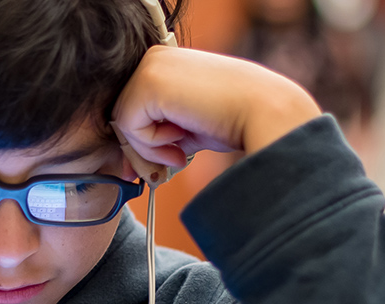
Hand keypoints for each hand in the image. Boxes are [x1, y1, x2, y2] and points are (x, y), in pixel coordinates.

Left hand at [112, 46, 321, 180]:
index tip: (166, 158)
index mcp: (164, 62)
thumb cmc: (233, 119)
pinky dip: (151, 144)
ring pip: (123, 122)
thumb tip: (130, 165)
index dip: (143, 139)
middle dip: (144, 146)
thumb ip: (159, 137)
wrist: (262, 110)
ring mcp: (149, 66)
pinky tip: (181, 136)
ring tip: (181, 147)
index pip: (134, 106)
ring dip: (150, 147)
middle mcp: (153, 58)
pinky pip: (129, 126)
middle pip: (122, 114)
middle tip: (175, 158)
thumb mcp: (187, 127)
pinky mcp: (148, 82)